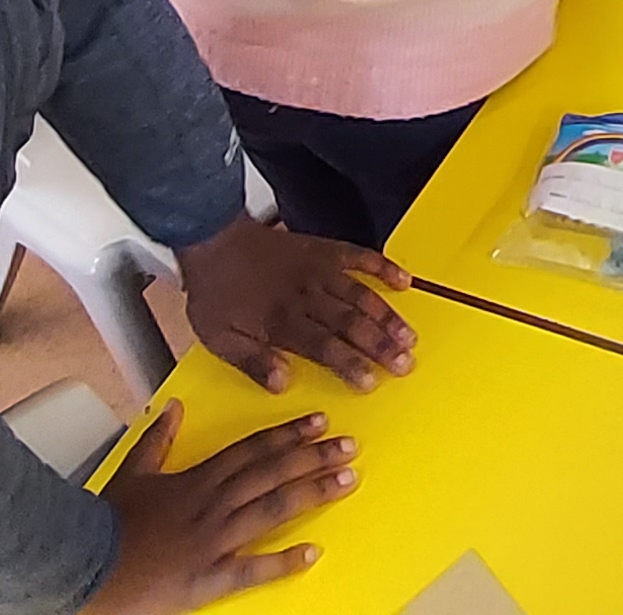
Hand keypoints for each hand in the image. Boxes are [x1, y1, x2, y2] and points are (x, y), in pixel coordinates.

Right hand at [81, 405, 356, 613]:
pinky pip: (252, 569)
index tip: (319, 421)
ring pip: (271, 510)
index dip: (288, 434)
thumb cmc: (108, 522)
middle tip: (349, 446)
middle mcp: (211, 504)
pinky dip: (282, 562)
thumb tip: (173, 406)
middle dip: (313, 457)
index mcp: (196, 479)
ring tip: (346, 482)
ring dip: (312, 494)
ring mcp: (213, 540)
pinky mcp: (209, 577)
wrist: (86, 563)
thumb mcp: (132, 471)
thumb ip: (157, 439)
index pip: (252, 449)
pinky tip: (311, 553)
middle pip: (272, 474)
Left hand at [179, 217, 414, 392]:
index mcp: (281, 321)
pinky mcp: (322, 249)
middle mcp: (305, 296)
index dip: (350, 365)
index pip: (324, 347)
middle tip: (405, 364)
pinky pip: (359, 256)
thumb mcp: (218, 338)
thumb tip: (283, 384)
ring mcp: (317, 271)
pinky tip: (404, 281)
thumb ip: (252, 363)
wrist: (212, 238)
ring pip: (360, 294)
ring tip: (410, 336)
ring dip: (388, 316)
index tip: (372, 382)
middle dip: (381, 346)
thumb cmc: (215, 292)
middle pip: (350, 324)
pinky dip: (383, 266)